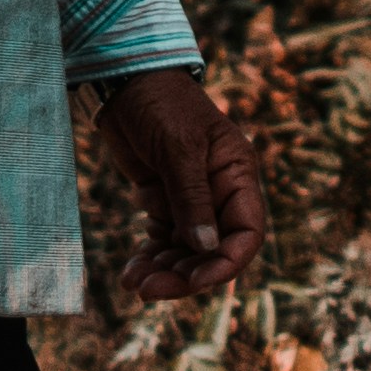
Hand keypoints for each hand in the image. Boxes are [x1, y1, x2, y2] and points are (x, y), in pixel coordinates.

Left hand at [90, 66, 267, 305]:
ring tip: (134, 283)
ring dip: (163, 271)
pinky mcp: (164, 201)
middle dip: (184, 274)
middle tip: (149, 290)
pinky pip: (164, 241)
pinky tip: (131, 271)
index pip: (246, 234)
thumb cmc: (160, 103)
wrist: (124, 80)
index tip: (193, 281)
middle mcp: (219, 192)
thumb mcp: (178, 148)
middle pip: (212, 250)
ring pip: (186, 251)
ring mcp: (191, 199)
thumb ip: (191, 198)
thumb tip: (206, 248)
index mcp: (237, 175)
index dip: (224, 264)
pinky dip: (150, 258)